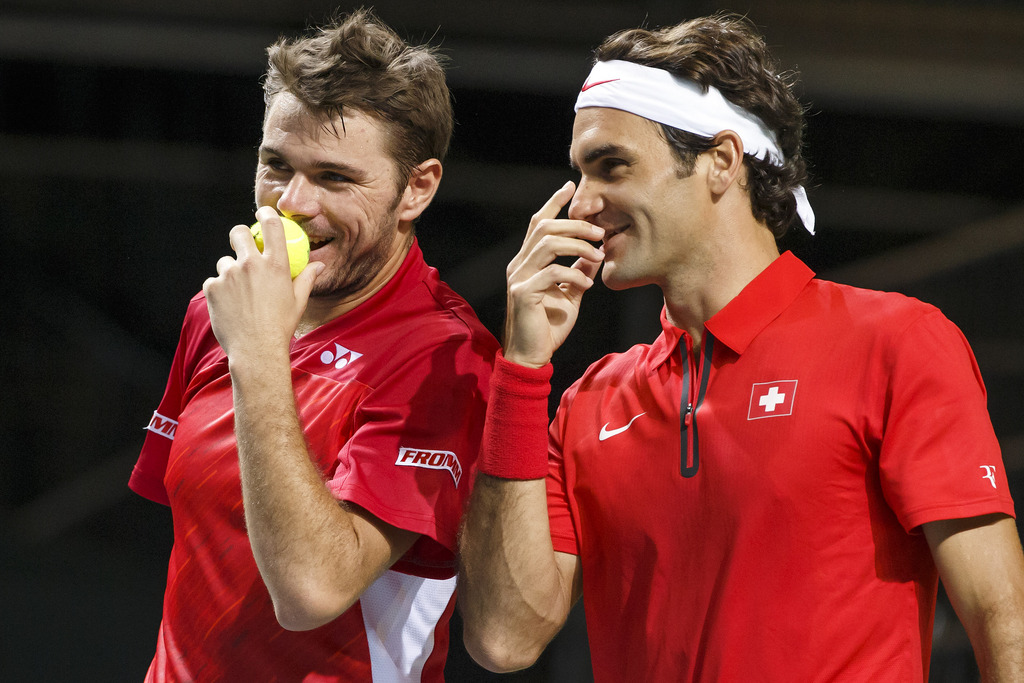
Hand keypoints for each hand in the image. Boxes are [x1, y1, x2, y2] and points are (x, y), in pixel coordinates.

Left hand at [203, 206, 321, 360]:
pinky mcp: (212, 287)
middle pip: (239, 233)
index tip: (263, 214)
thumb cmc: (281, 326)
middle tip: (241, 246)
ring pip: (225, 262)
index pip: (271, 225)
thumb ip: (307, 278)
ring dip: (230, 272)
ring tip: (239, 295)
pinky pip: (214, 282)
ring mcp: (229, 275)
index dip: (266, 214)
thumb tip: (320, 265)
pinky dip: (220, 291)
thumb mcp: (299, 301)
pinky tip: (230, 306)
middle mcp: (251, 264)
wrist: (257, 350)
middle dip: (239, 236)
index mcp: (276, 264)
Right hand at [503, 181, 604, 367]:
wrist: (532, 356)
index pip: (538, 224)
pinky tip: (588, 283)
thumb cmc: (548, 326)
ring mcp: (518, 278)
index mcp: (527, 261)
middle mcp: (519, 264)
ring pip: (547, 244)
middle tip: (600, 231)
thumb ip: (578, 271)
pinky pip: (552, 273)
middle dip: (575, 225)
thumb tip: (594, 253)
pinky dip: (574, 274)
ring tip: (598, 254)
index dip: (553, 203)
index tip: (570, 187)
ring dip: (577, 245)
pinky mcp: (523, 293)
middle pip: (544, 228)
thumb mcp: (569, 294)